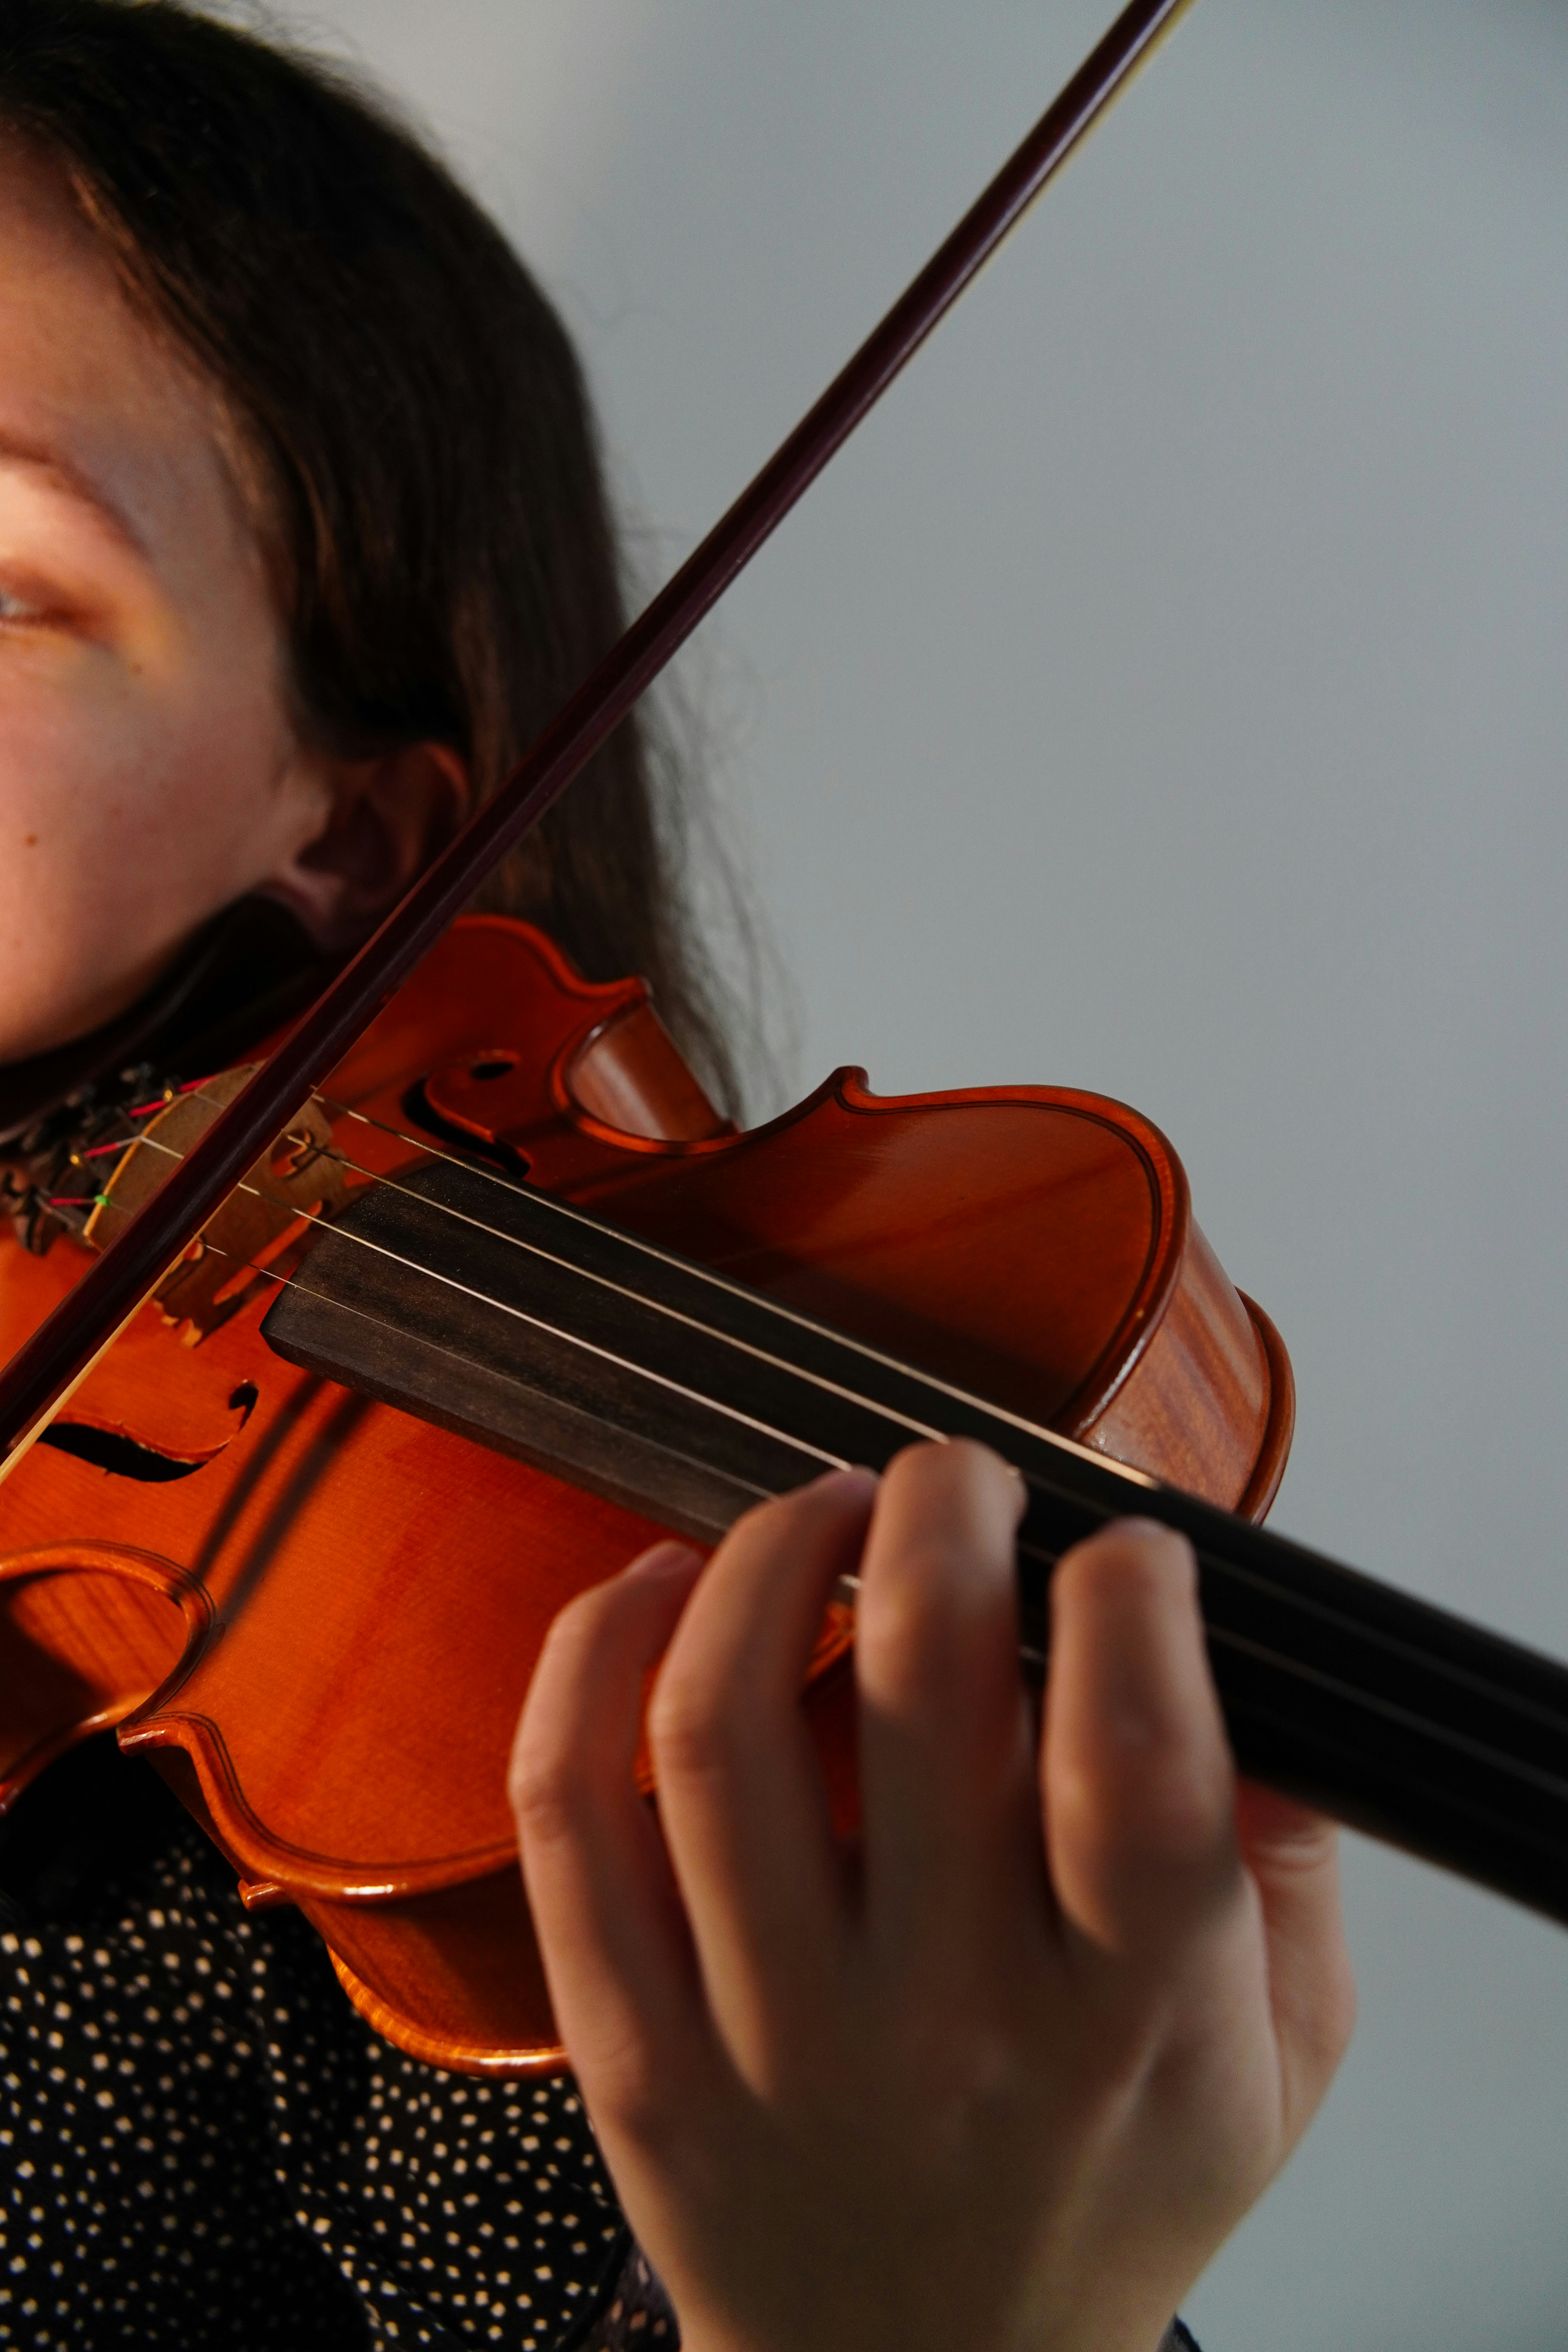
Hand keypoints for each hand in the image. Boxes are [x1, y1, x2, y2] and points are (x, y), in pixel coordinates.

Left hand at [510, 1444, 1354, 2351]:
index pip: (1129, 1767)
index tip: (1120, 1547)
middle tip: (956, 1479)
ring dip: (766, 1558)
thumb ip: (1287, 1874)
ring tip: (818, 1508)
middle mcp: (938, 2025)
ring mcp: (763, 2038)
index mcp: (1121, 2022)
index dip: (1127, 1604)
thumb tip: (1253, 1685)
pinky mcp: (632, 2051)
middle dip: (939, 1515)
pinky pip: (572, 1817)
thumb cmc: (1096, 2198)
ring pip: (721, 1728)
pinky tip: (658, 1588)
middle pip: (918, 1687)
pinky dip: (594, 1657)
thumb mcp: (1274, 2064)